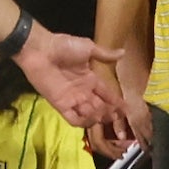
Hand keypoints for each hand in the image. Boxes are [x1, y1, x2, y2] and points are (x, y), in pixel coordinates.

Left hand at [13, 24, 140, 152]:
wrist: (41, 50)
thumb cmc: (64, 47)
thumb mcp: (88, 47)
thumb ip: (104, 55)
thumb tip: (123, 53)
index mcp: (91, 79)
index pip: (107, 94)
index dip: (117, 102)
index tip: (127, 109)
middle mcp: (84, 92)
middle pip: (100, 108)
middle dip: (109, 113)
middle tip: (116, 115)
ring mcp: (73, 100)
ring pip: (89, 116)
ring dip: (98, 117)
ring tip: (103, 114)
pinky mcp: (61, 105)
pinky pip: (74, 119)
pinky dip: (83, 122)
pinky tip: (90, 117)